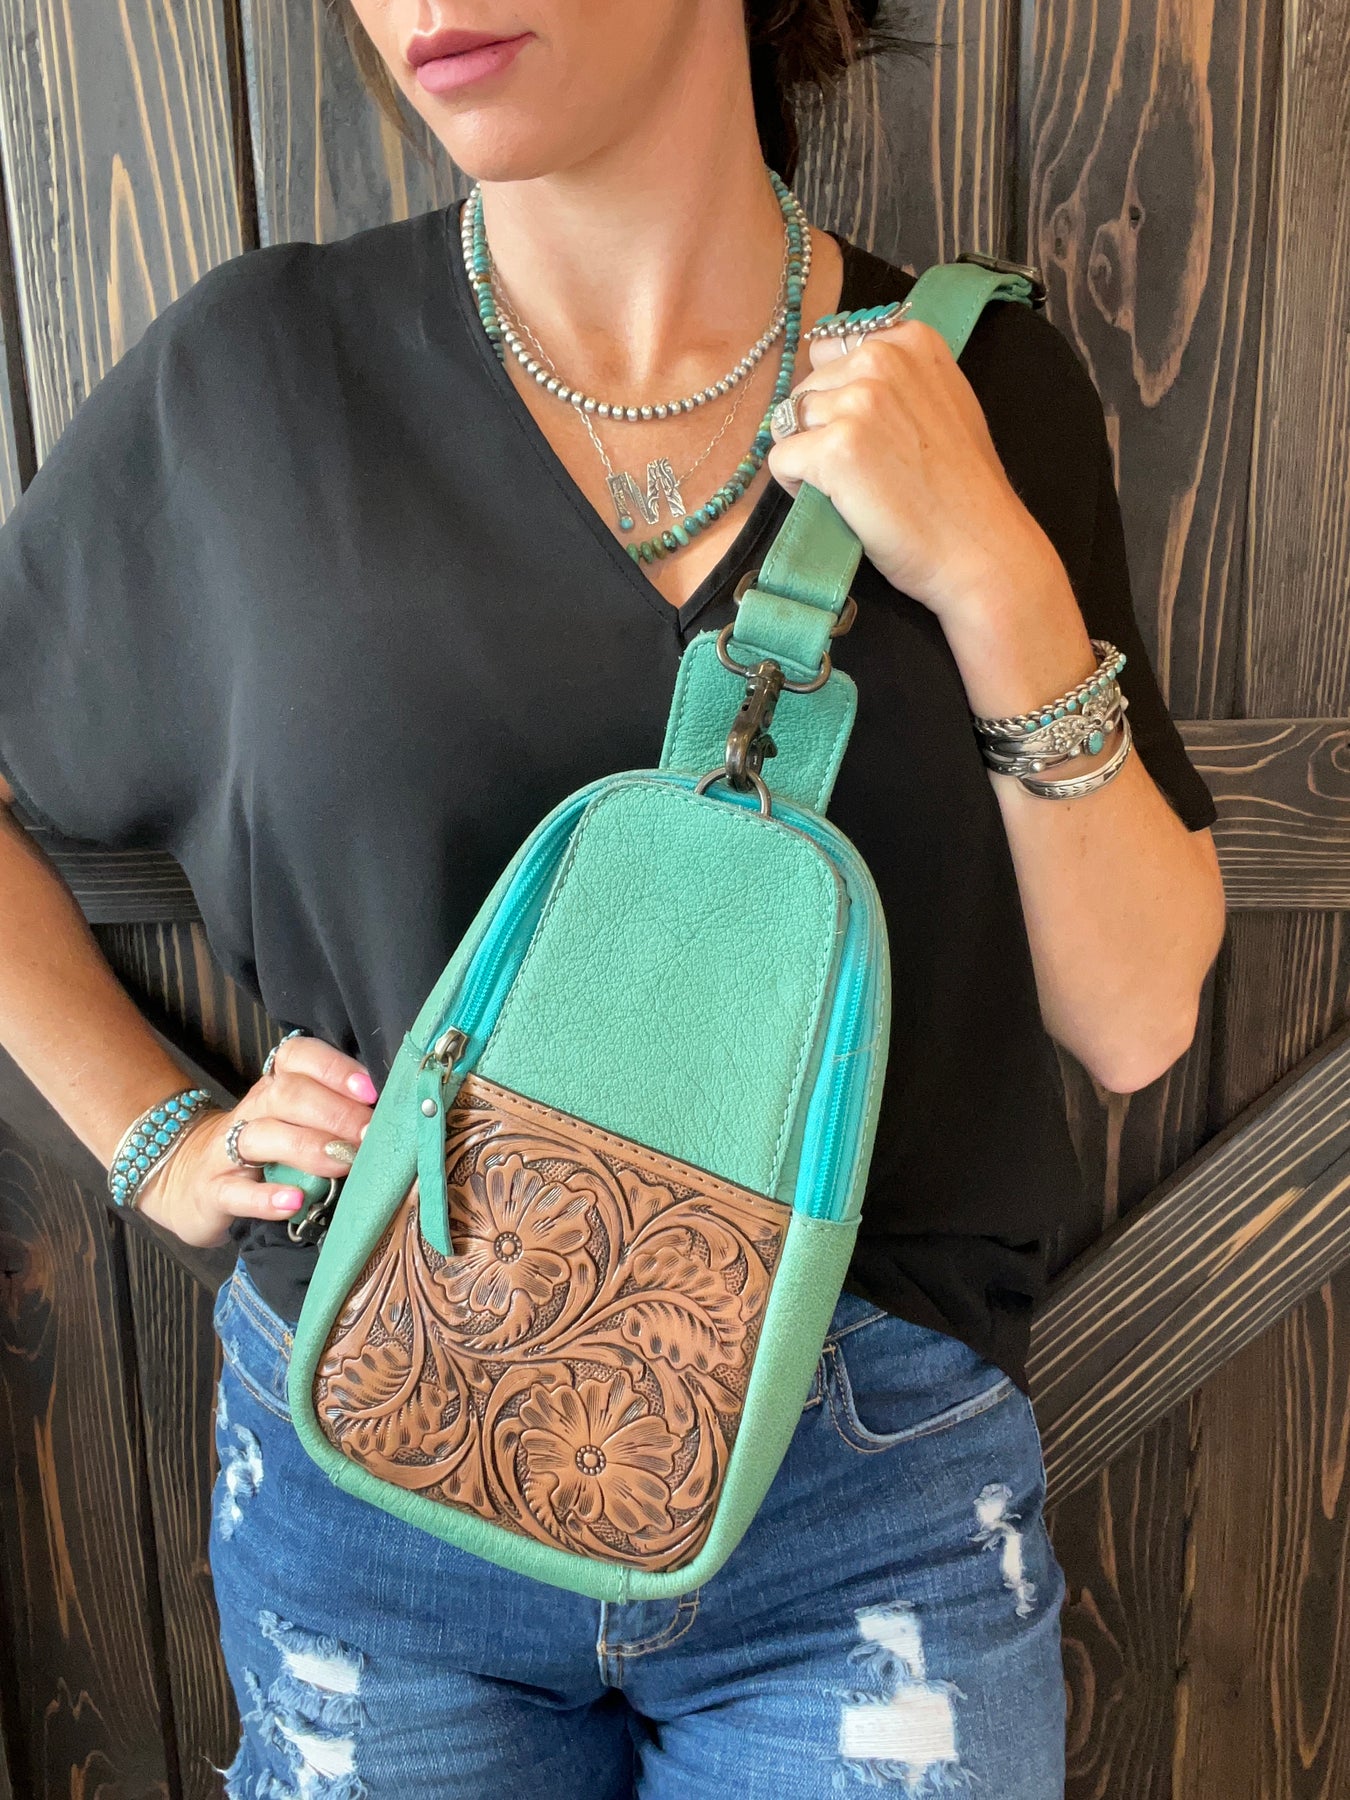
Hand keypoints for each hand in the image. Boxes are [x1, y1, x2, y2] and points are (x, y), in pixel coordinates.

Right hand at [134, 1034, 379, 1248]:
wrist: (188, 1179)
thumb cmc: (264, 1150)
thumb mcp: (296, 1124)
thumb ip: (335, 1115)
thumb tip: (393, 1118)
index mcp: (276, 1086)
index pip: (298, 1056)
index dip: (334, 1068)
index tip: (370, 1091)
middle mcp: (252, 1109)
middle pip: (287, 1094)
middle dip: (335, 1112)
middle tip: (369, 1135)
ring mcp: (227, 1150)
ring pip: (263, 1135)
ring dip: (309, 1147)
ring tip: (343, 1162)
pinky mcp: (212, 1191)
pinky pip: (236, 1192)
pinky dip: (266, 1197)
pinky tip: (295, 1202)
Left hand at [765, 318, 1061, 618]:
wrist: (979, 545)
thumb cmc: (963, 487)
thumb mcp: (946, 401)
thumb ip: (900, 377)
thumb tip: (842, 371)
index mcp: (912, 341)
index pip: (829, 349)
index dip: (834, 393)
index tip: (861, 428)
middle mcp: (883, 360)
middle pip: (807, 386)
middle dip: (818, 426)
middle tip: (860, 468)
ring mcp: (858, 403)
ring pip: (789, 421)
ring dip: (807, 455)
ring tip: (850, 486)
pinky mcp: (834, 449)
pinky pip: (780, 459)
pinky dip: (794, 484)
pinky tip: (834, 501)